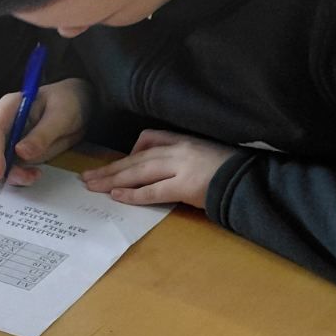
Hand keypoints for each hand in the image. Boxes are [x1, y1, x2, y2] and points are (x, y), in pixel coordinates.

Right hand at [0, 78, 92, 186]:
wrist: (76, 106)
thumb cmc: (68, 104)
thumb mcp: (62, 116)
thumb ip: (43, 134)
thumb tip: (20, 153)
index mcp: (10, 106)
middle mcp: (0, 120)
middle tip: (24, 178)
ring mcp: (2, 136)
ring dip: (3, 174)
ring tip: (31, 176)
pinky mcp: (8, 151)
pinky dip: (10, 176)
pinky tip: (30, 175)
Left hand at [81, 129, 237, 208]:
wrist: (249, 179)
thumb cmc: (229, 169)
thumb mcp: (204, 152)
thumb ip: (181, 155)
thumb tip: (158, 167)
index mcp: (183, 139)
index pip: (149, 139)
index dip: (127, 154)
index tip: (112, 165)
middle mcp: (179, 149)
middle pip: (136, 158)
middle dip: (110, 168)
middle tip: (87, 177)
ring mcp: (181, 167)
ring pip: (139, 172)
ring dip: (113, 179)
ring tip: (93, 186)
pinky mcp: (185, 186)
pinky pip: (153, 191)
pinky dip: (133, 194)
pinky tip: (117, 196)